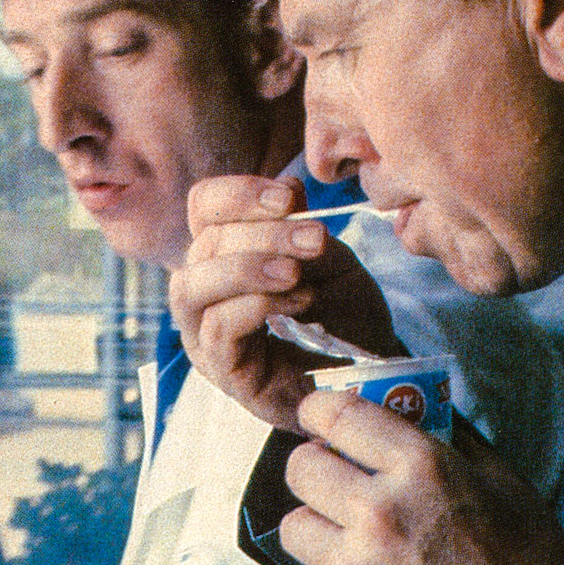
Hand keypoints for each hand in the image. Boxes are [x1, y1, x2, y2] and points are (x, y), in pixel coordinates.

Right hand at [168, 176, 402, 429]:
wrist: (368, 377)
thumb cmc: (343, 318)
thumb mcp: (329, 262)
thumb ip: (302, 228)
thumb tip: (287, 186)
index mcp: (222, 255)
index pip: (204, 208)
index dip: (240, 194)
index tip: (290, 197)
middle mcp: (203, 291)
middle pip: (205, 243)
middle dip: (264, 234)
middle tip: (315, 239)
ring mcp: (203, 334)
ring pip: (194, 285)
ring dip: (248, 268)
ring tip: (297, 272)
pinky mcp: (221, 370)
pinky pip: (217, 327)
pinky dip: (256, 306)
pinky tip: (298, 302)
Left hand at [281, 391, 563, 564]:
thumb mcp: (508, 485)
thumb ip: (458, 444)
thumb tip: (423, 414)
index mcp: (424, 467)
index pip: (337, 415)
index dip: (319, 411)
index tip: (321, 418)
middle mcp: (381, 508)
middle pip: (301, 467)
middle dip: (315, 466)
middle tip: (336, 476)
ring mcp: (360, 562)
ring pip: (295, 523)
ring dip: (316, 521)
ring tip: (346, 529)